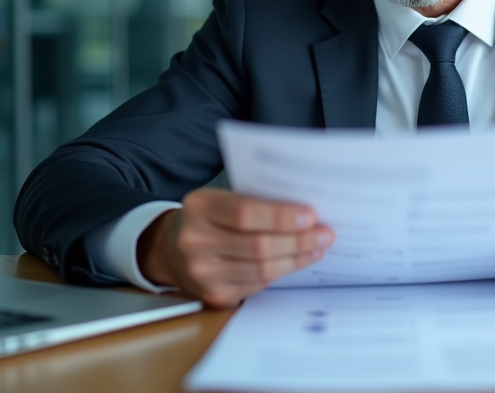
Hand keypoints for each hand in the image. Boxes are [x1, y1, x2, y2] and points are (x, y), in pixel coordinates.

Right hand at [137, 188, 333, 307]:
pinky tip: (297, 261)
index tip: (310, 216)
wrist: (171, 250)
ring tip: (316, 248)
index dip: (282, 217)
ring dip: (296, 259)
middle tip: (324, 234)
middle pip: (258, 246)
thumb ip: (254, 201)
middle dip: (298, 241)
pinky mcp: (214, 295)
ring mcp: (203, 272)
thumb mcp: (220, 199)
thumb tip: (303, 211)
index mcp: (199, 208)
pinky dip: (282, 272)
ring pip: (262, 269)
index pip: (246, 213)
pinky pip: (258, 284)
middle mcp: (195, 241)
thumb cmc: (206, 219)